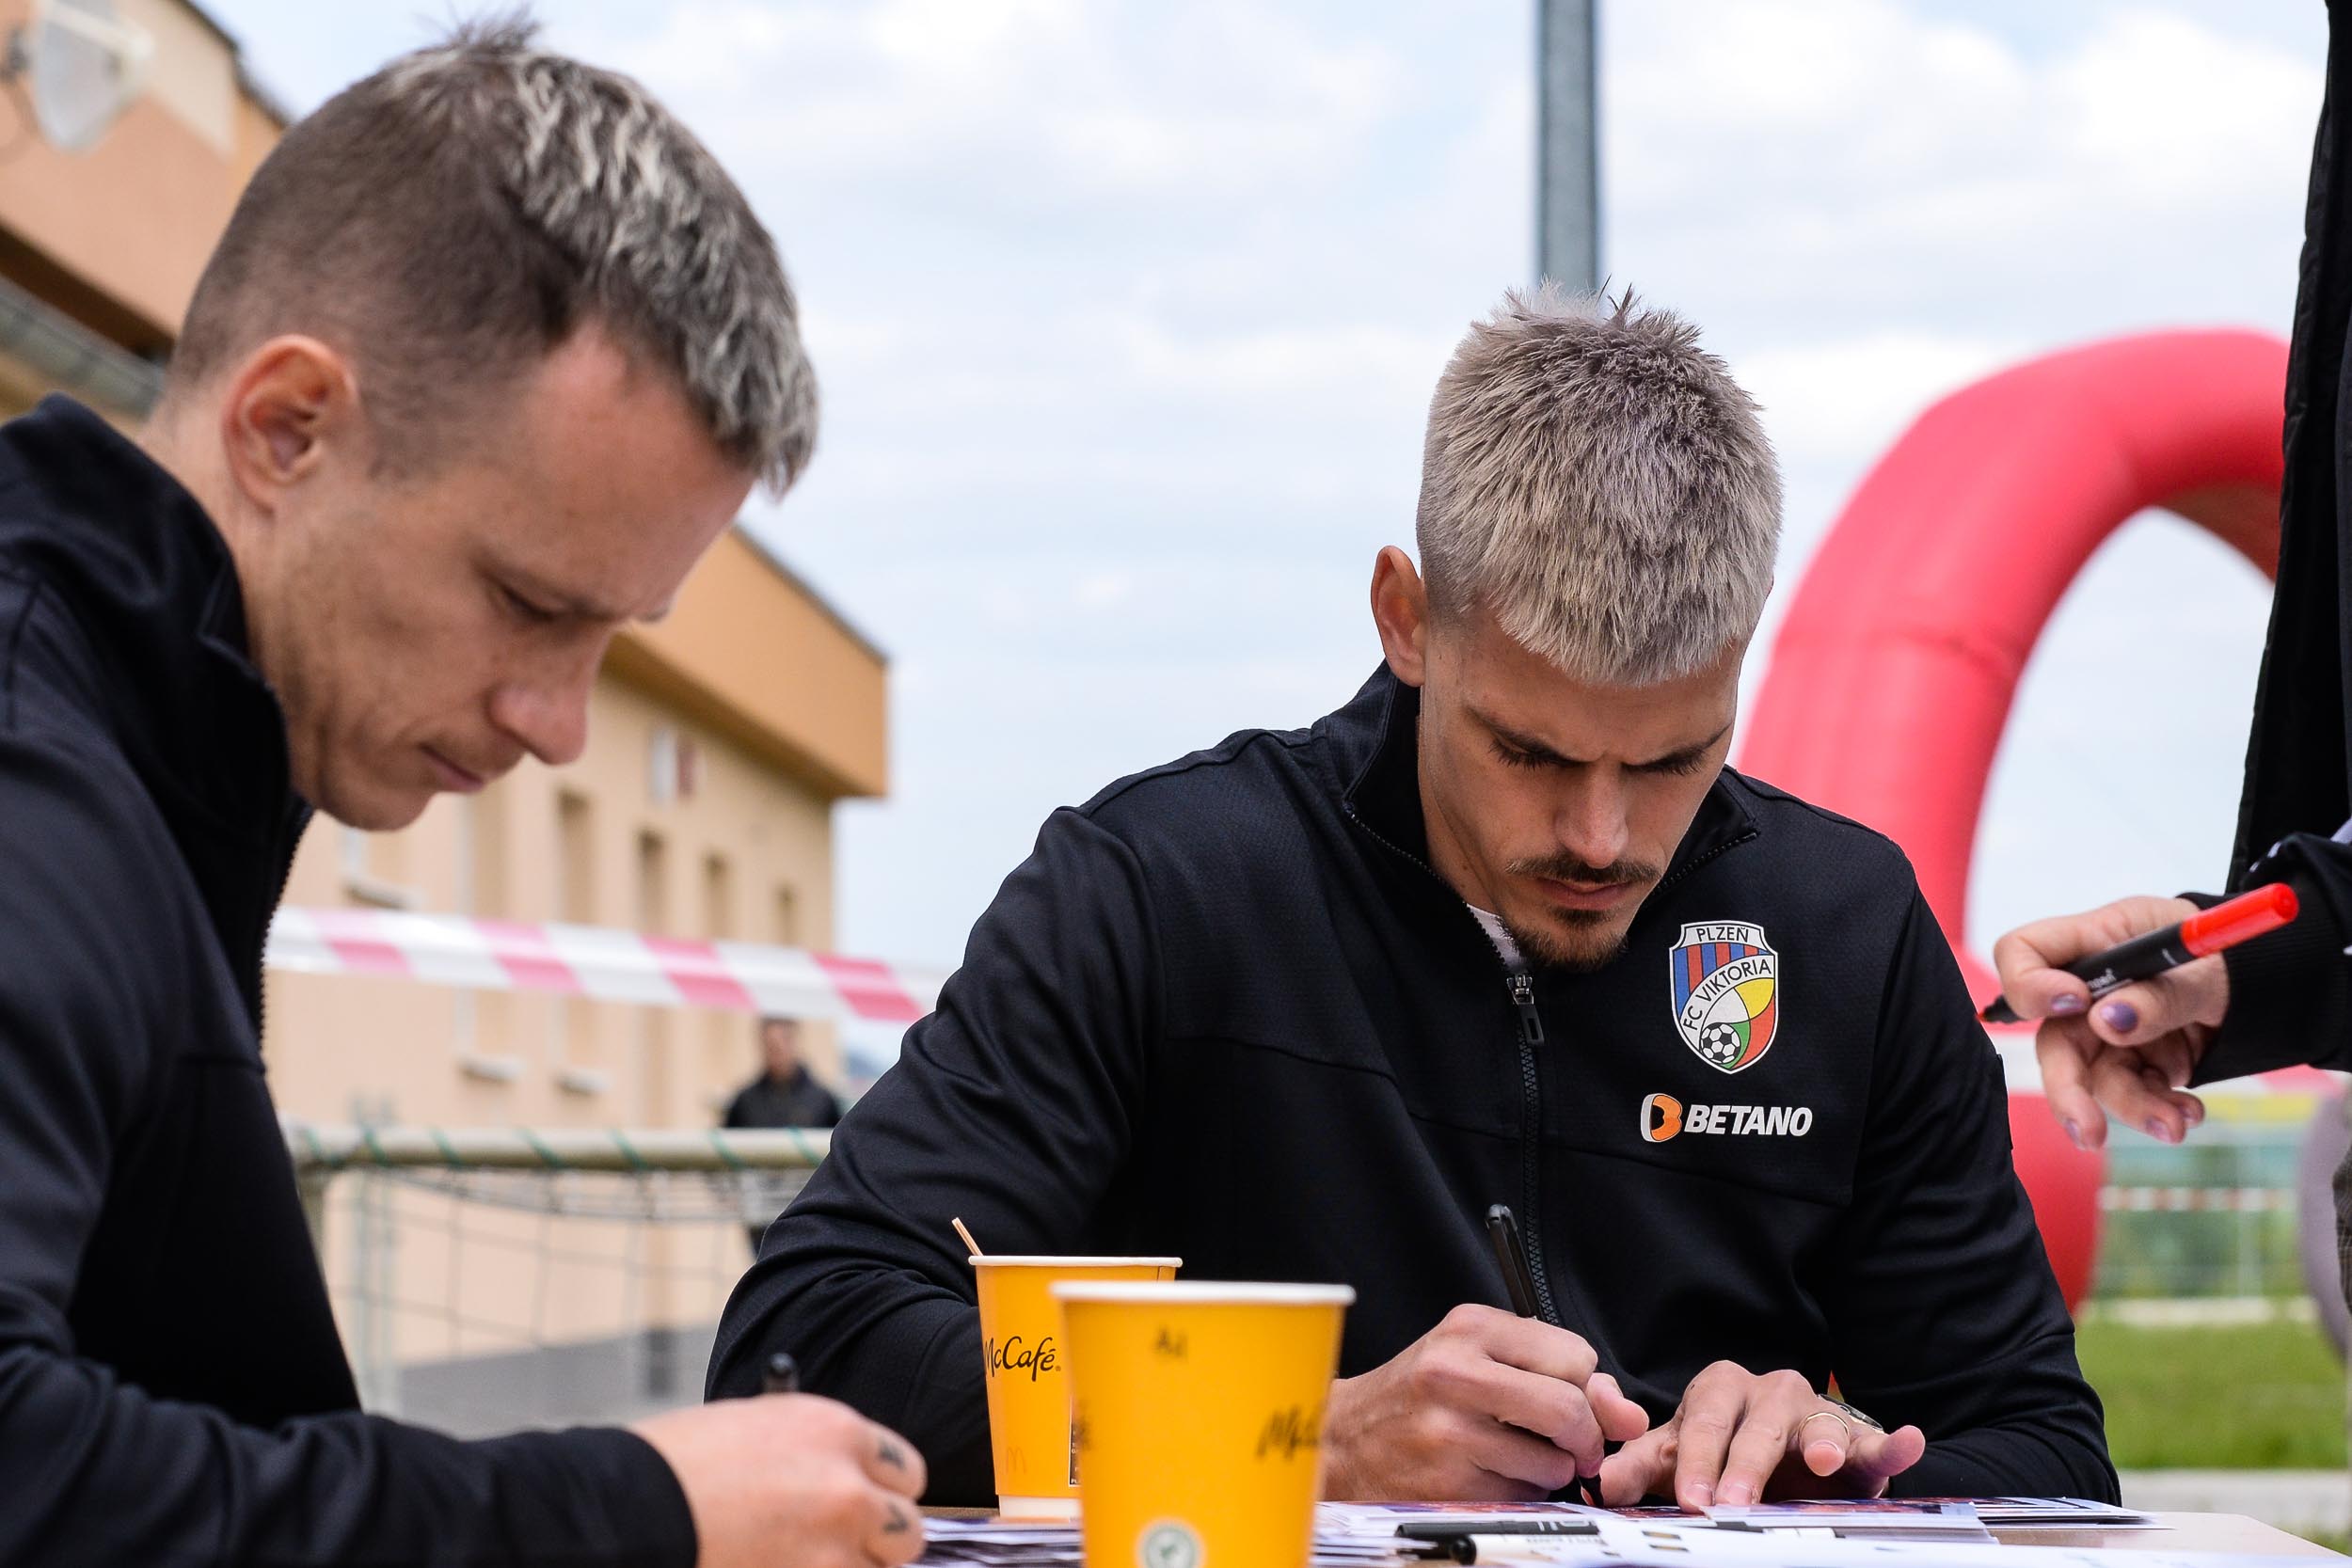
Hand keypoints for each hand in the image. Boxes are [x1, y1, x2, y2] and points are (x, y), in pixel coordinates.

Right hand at [633, 1393, 926, 1567]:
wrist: (627, 1511)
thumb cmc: (674, 1466)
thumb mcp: (756, 1428)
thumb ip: (813, 1453)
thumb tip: (839, 1477)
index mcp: (835, 1431)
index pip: (904, 1471)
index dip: (881, 1491)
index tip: (868, 1505)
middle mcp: (847, 1489)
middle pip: (905, 1530)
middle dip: (876, 1541)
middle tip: (838, 1545)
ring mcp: (832, 1551)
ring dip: (845, 1567)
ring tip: (794, 1558)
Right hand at [1321, 1303, 1649, 1499]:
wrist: (1343, 1438)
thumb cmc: (1420, 1395)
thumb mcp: (1479, 1359)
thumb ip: (1558, 1375)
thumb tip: (1629, 1415)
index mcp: (1470, 1328)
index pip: (1575, 1356)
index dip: (1584, 1385)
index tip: (1568, 1396)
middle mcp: (1455, 1371)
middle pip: (1569, 1408)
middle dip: (1585, 1437)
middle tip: (1573, 1446)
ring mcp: (1448, 1430)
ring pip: (1552, 1461)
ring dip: (1551, 1470)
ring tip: (1517, 1456)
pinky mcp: (1447, 1481)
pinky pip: (1521, 1494)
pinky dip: (1520, 1492)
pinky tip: (1490, 1475)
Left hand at [1597, 1363, 1924, 1507]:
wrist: (1779, 1457)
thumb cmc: (1722, 1455)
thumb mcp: (1678, 1459)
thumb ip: (1641, 1469)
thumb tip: (1600, 1485)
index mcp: (1719, 1391)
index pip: (1702, 1421)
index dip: (1695, 1460)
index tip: (1689, 1498)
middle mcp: (1769, 1393)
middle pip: (1756, 1426)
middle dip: (1744, 1465)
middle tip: (1733, 1501)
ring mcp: (1816, 1414)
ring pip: (1817, 1425)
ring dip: (1819, 1445)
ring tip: (1820, 1464)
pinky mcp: (1857, 1440)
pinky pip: (1875, 1439)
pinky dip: (1892, 1442)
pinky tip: (1908, 1441)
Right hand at [1991, 896, 2226, 1148]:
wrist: (2273, 991)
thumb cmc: (2233, 959)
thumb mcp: (2209, 969)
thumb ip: (2160, 995)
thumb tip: (2107, 1022)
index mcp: (2098, 940)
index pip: (2023, 952)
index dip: (2030, 984)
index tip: (2074, 1005)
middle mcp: (2091, 988)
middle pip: (2050, 1035)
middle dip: (2068, 1088)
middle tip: (2089, 1131)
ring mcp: (2110, 1030)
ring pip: (2094, 1078)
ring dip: (2133, 1107)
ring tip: (2177, 1124)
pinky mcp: (2135, 1062)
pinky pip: (2133, 1094)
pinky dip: (2160, 1109)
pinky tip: (2189, 1112)